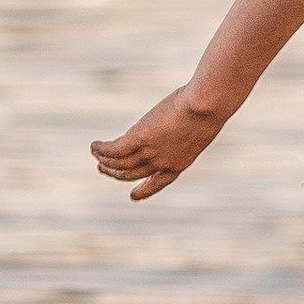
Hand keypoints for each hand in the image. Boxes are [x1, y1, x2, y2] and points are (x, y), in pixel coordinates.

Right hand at [90, 87, 225, 201]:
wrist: (206, 107)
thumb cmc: (209, 109)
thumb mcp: (200, 125)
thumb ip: (188, 131)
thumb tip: (186, 120)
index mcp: (180, 163)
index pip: (160, 182)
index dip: (145, 189)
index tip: (133, 196)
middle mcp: (162, 162)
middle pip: (133, 173)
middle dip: (116, 173)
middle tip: (103, 168)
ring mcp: (150, 152)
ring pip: (120, 163)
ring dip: (105, 160)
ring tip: (95, 154)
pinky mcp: (139, 138)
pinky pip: (114, 149)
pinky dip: (102, 149)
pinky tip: (94, 145)